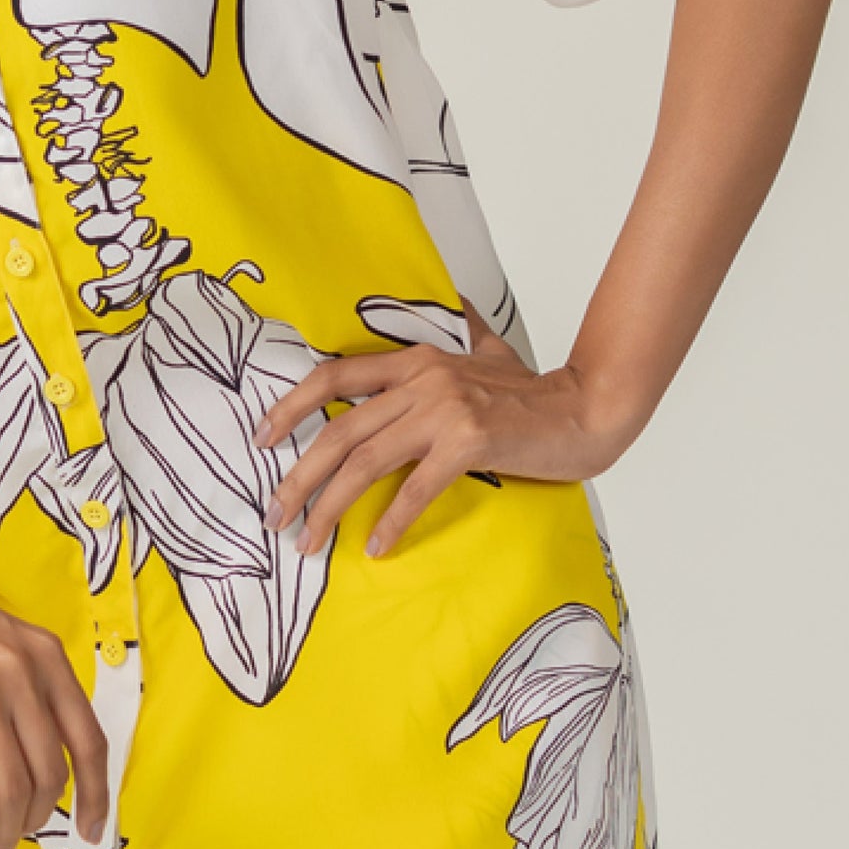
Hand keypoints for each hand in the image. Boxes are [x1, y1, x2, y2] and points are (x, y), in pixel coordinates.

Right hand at [0, 526, 110, 848]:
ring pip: (13, 787)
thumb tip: (33, 748)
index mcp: (43, 653)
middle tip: (24, 840)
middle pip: (52, 772)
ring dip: (7, 832)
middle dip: (41, 820)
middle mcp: (22, 671)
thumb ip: (21, 681)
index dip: (96, 794)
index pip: (88, 739)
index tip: (92, 828)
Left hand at [251, 323, 650, 558]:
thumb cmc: (533, 391)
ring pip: (366, 461)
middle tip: (273, 514)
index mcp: (414, 359)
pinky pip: (416, 488)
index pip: (334, 377)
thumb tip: (450, 302)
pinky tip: (375, 547)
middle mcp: (422, 379)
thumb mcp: (486, 347)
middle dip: (298, 477)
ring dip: (330, 506)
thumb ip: (460, 329)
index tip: (262, 438)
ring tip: (308, 540)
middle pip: (339, 430)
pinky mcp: (469, 442)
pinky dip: (392, 521)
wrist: (586, 409)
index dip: (290, 406)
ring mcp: (445, 409)